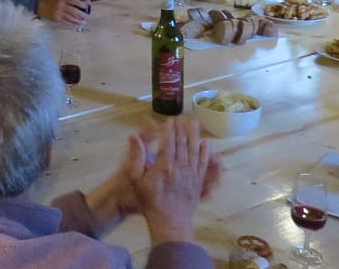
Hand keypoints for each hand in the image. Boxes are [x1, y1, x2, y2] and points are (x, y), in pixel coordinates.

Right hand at [37, 0, 88, 25]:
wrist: (38, 5)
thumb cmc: (50, 0)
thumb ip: (68, 0)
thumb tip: (79, 4)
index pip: (74, 1)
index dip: (81, 4)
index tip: (86, 7)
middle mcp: (61, 6)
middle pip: (74, 11)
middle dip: (82, 14)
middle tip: (87, 17)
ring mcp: (58, 13)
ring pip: (71, 18)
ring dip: (78, 21)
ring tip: (83, 22)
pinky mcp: (56, 19)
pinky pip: (66, 22)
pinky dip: (72, 24)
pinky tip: (76, 25)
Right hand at [84, 119, 223, 233]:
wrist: (168, 221)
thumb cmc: (150, 200)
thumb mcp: (136, 179)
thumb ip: (135, 156)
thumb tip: (133, 136)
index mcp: (165, 164)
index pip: (169, 141)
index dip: (169, 129)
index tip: (169, 120)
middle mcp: (180, 166)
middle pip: (183, 143)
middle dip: (182, 128)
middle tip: (182, 117)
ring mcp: (191, 174)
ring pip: (194, 150)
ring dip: (195, 135)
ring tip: (194, 123)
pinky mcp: (198, 181)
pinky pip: (202, 163)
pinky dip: (204, 152)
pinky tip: (205, 144)